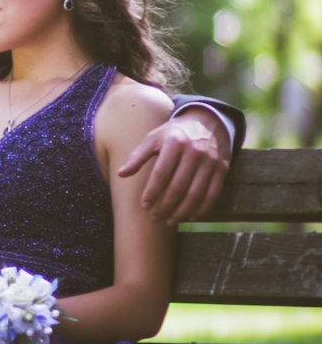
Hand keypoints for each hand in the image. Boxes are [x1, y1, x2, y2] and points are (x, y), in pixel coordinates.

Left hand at [118, 108, 230, 224]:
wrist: (207, 122)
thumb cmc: (174, 134)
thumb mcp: (153, 138)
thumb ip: (137, 157)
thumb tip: (121, 174)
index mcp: (175, 143)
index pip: (161, 173)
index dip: (152, 192)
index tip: (144, 205)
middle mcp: (195, 152)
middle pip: (178, 187)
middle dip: (165, 206)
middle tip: (154, 217)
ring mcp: (210, 161)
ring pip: (195, 194)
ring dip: (182, 212)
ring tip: (169, 221)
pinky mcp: (222, 169)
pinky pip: (212, 194)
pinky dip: (201, 209)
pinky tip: (189, 217)